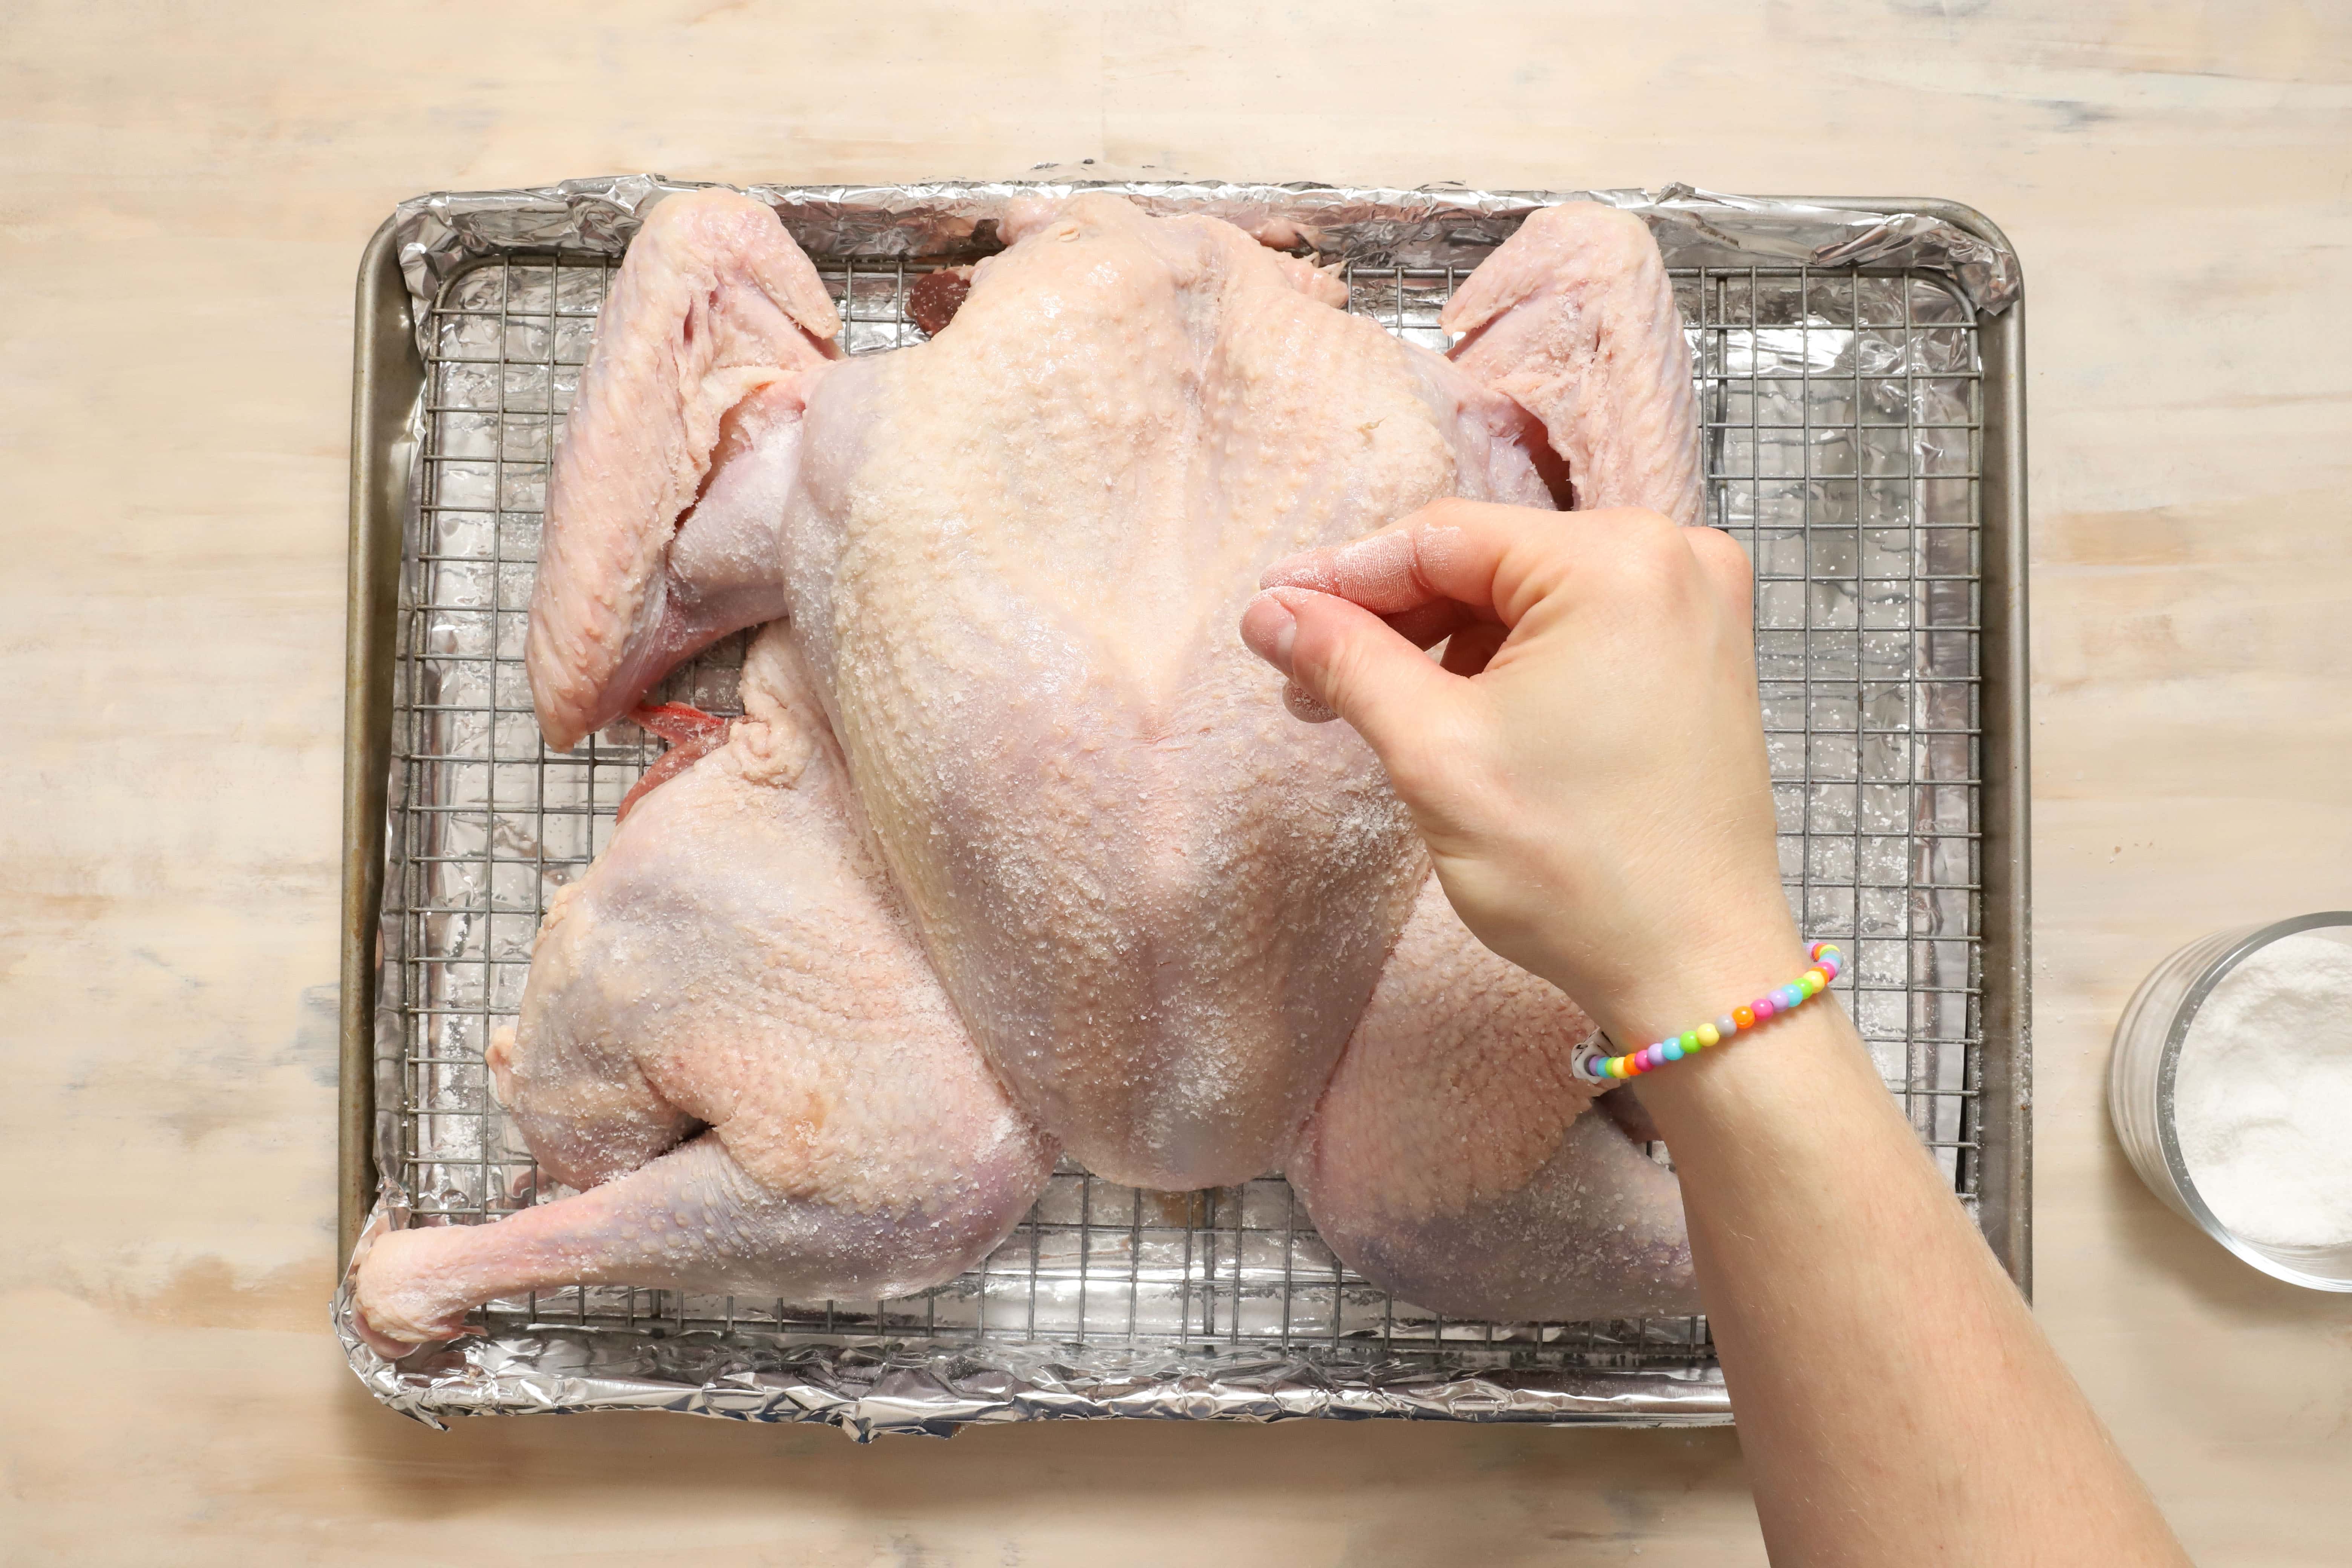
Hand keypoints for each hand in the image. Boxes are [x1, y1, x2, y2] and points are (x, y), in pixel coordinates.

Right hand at [1240, 499, 1799, 1047]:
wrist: (1696, 971)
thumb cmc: (1579, 871)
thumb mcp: (1434, 752)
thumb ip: (1346, 661)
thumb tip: (1269, 611)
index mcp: (1616, 559)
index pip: (1442, 537)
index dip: (1342, 576)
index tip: (1269, 610)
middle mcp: (1674, 556)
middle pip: (1487, 561)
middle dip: (1392, 619)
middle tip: (1306, 679)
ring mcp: (1698, 606)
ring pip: (1528, 596)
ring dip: (1446, 644)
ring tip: (1377, 710)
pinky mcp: (1702, 655)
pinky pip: (1579, 628)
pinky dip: (1511, 661)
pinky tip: (1459, 714)